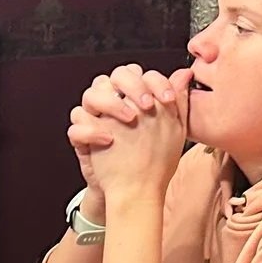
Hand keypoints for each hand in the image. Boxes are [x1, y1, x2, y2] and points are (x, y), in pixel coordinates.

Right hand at [70, 65, 190, 209]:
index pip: (136, 73)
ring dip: (110, 103)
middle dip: (131, 86)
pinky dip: (91, 131)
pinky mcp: (82, 139)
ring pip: (89, 96)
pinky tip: (110, 140)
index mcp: (132, 97)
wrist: (135, 189)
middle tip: (147, 104)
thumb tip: (185, 74)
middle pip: (111, 77)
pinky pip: (76, 127)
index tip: (168, 98)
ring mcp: (95, 120)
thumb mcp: (171, 128)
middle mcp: (112, 104)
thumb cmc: (152, 156)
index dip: (152, 80)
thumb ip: (176, 100)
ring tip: (130, 120)